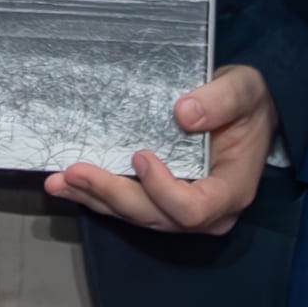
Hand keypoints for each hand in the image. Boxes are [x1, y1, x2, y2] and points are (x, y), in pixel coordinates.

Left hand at [52, 67, 273, 235]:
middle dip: (113, 194)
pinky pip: (127, 205)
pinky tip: (65, 184)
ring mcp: (180, 209)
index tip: (141, 155)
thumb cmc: (248, 102)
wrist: (245, 110)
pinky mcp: (159, 200)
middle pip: (155, 215)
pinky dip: (95, 195)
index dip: (163, 190)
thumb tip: (183, 113)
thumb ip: (221, 101)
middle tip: (75, 171)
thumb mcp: (244, 90)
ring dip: (95, 198)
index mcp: (231, 189)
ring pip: (134, 215)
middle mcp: (207, 211)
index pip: (193, 209)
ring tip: (59, 181)